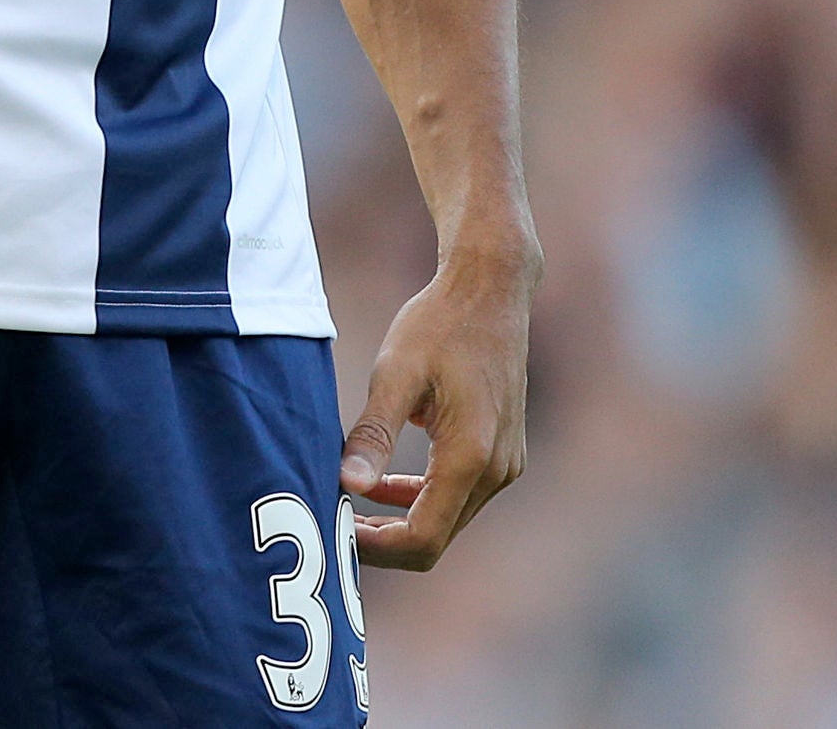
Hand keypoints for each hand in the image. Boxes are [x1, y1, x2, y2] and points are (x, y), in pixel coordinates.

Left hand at [340, 246, 532, 569]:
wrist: (491, 288)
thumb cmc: (440, 323)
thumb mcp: (395, 373)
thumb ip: (373, 433)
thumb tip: (344, 485)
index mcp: (470, 455)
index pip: (423, 538)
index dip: (376, 548)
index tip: (334, 532)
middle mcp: (496, 470)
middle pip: (436, 538)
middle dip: (383, 540)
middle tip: (331, 526)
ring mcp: (505, 464)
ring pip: (447, 521)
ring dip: (399, 521)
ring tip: (346, 507)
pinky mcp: (503, 453)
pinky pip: (458, 497)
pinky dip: (419, 499)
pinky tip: (379, 482)